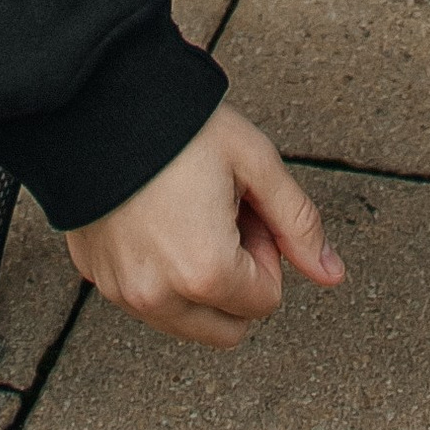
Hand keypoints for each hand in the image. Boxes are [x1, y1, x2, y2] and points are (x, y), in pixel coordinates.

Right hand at [65, 104, 345, 347]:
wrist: (96, 100)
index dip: (265, 251)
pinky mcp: (96, 277)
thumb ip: (299, 224)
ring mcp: (122, 292)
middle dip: (237, 282)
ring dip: (198, 282)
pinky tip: (152, 216)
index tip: (243, 208)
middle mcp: (159, 296)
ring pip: (186, 322)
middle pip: (228, 329)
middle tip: (221, 217)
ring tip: (187, 213)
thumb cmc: (179, 127)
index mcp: (205, 273)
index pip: (265, 301)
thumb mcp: (255, 163)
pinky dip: (159, 274)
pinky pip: (145, 300)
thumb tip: (333, 274)